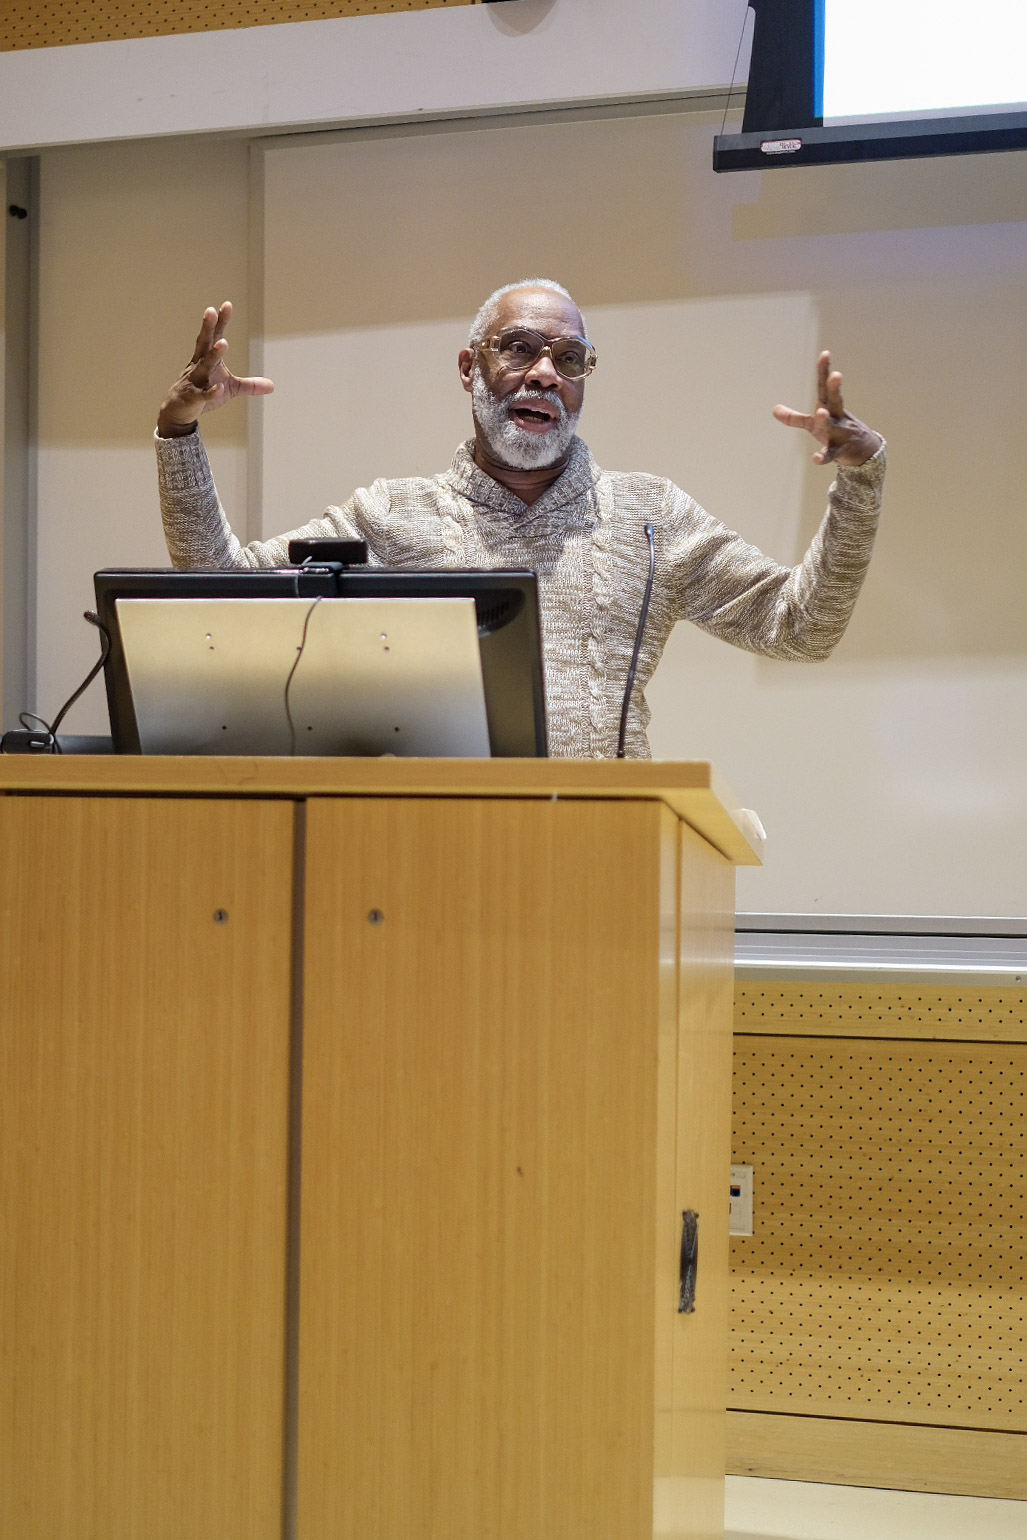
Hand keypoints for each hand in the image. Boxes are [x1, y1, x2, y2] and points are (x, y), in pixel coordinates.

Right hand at [156, 301, 273, 436]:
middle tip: (211, 310)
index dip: (219, 321)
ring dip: (213, 354)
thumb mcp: (230, 389)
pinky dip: (211, 392)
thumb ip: (250, 385)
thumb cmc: (203, 394)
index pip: (213, 336)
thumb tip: (272, 386)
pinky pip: (203, 394)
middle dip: (208, 328)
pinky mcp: (193, 398)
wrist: (178, 411)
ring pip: (204, 365)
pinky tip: (219, 388)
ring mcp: (195, 381)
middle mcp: (199, 365)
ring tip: (223, 342)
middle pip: (204, 343)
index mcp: (206, 358)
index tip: (227, 304)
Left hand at [773, 351, 881, 466]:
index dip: (824, 370)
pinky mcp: (839, 450)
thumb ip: (795, 418)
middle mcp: (837, 416)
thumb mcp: (813, 424)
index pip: (826, 386)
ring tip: (820, 412)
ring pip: (832, 425)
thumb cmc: (835, 432)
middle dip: (835, 388)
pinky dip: (823, 457)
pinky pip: (830, 454)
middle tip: (836, 375)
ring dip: (826, 420)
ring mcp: (840, 433)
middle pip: (836, 400)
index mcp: (830, 406)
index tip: (825, 353)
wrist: (864, 451)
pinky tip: (816, 459)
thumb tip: (774, 409)